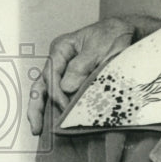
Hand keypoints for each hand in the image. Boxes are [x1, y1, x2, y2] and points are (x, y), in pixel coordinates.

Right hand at [27, 15, 160, 135]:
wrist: (124, 32)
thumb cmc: (111, 36)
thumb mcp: (99, 48)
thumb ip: (81, 66)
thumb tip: (66, 88)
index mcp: (61, 49)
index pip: (51, 74)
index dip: (56, 93)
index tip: (64, 107)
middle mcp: (58, 60)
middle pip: (41, 84)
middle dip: (37, 106)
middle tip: (37, 127)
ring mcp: (63, 70)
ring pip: (46, 91)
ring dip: (41, 109)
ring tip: (38, 129)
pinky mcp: (73, 79)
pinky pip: (60, 94)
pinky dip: (55, 106)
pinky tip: (54, 120)